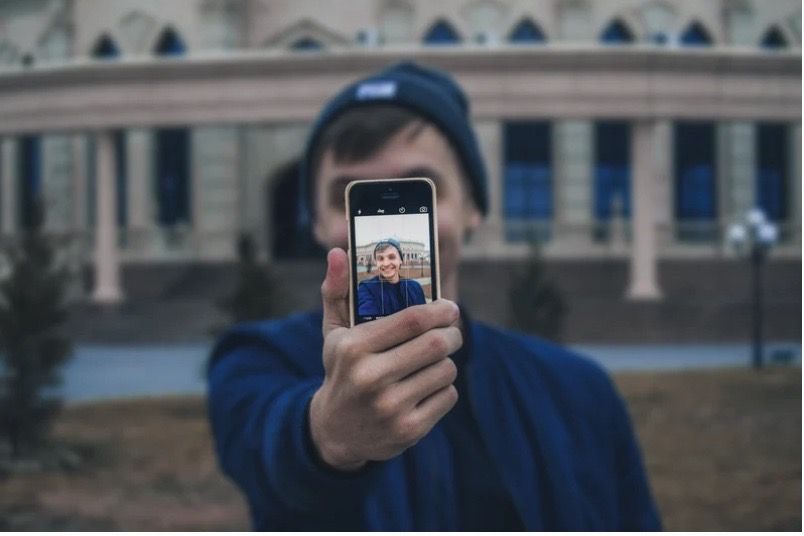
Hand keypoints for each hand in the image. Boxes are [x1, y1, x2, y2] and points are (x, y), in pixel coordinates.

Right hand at [309, 248, 461, 470]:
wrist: (335, 431)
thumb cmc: (341, 370)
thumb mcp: (333, 332)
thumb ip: (336, 290)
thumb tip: (338, 252)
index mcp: (353, 348)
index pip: (412, 319)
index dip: (441, 310)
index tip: (450, 307)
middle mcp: (371, 378)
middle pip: (436, 344)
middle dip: (452, 334)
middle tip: (452, 331)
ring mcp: (391, 407)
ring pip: (446, 370)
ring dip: (446, 361)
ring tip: (434, 360)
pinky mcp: (409, 429)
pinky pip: (448, 396)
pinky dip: (444, 387)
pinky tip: (427, 386)